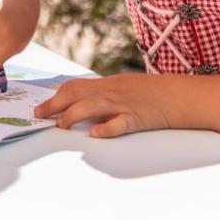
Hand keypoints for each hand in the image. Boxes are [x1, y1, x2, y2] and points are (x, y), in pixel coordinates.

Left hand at [33, 75, 169, 137]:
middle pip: (77, 94)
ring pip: (92, 106)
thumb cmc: (151, 93)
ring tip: (61, 126)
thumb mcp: (124, 88)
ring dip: (73, 115)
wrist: (179, 95)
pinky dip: (106, 128)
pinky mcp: (137, 118)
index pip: (74, 86)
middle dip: (55, 105)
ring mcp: (124, 104)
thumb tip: (79, 105)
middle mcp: (111, 92)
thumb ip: (103, 94)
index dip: (55, 97)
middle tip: (40, 116)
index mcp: (107, 85)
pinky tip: (94, 134)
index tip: (41, 108)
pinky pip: (120, 123)